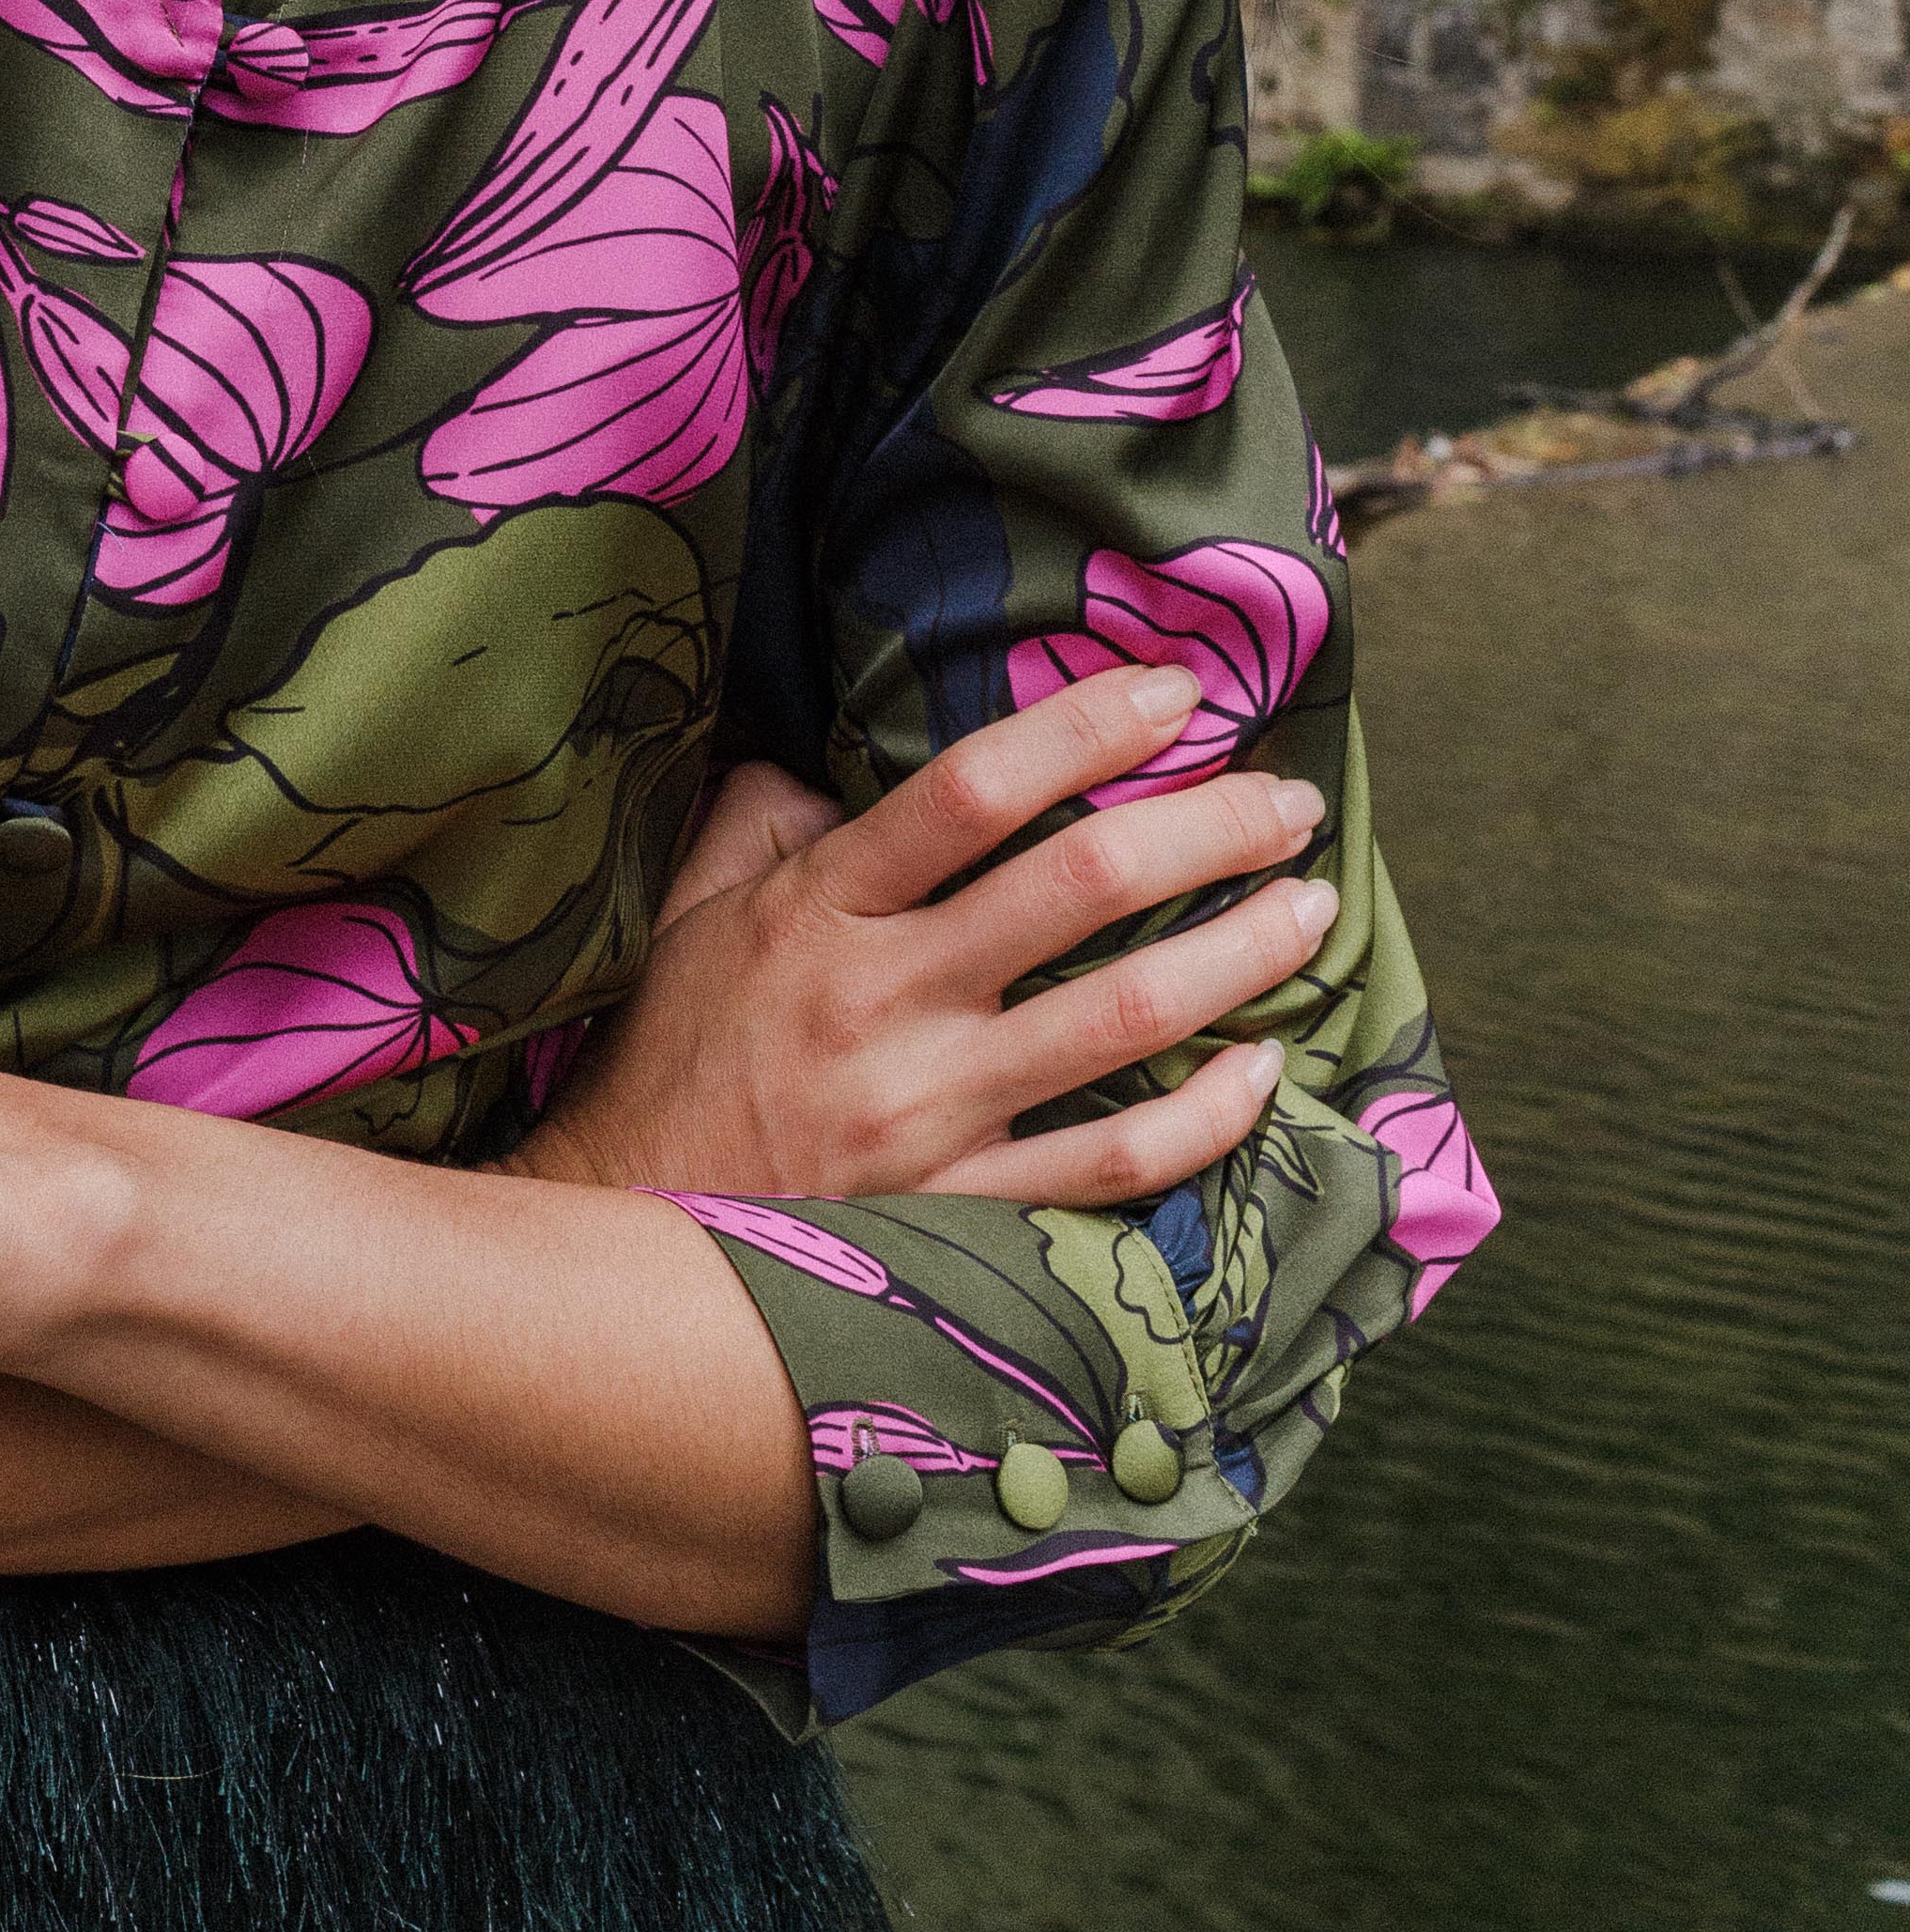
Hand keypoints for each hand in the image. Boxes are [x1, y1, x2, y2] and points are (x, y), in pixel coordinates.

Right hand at [514, 660, 1331, 1215]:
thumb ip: (767, 816)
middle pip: (1079, 886)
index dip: (1085, 728)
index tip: (1176, 696)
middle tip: (1287, 801)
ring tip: (1309, 910)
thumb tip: (838, 759)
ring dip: (1238, 954)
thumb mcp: (691, 909)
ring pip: (1123, 1018)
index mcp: (820, 908)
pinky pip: (1113, 1163)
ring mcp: (930, 1112)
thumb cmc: (670, 1055)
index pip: (971, 788)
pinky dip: (1207, 1116)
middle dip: (1208, 828)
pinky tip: (1263, 1071)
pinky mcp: (960, 1211)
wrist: (622, 1235)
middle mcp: (885, 1000)